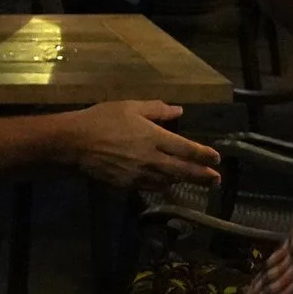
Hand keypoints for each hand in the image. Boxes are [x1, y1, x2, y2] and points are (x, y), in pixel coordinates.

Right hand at [62, 101, 221, 191]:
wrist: (75, 143)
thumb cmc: (101, 119)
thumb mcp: (129, 107)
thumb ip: (157, 109)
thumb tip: (179, 111)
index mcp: (154, 137)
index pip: (187, 149)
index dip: (204, 155)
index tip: (216, 158)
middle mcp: (151, 159)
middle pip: (183, 171)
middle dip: (202, 175)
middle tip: (216, 179)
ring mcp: (140, 174)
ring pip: (168, 181)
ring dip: (183, 181)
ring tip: (194, 181)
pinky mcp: (128, 184)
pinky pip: (151, 187)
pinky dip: (162, 185)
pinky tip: (166, 184)